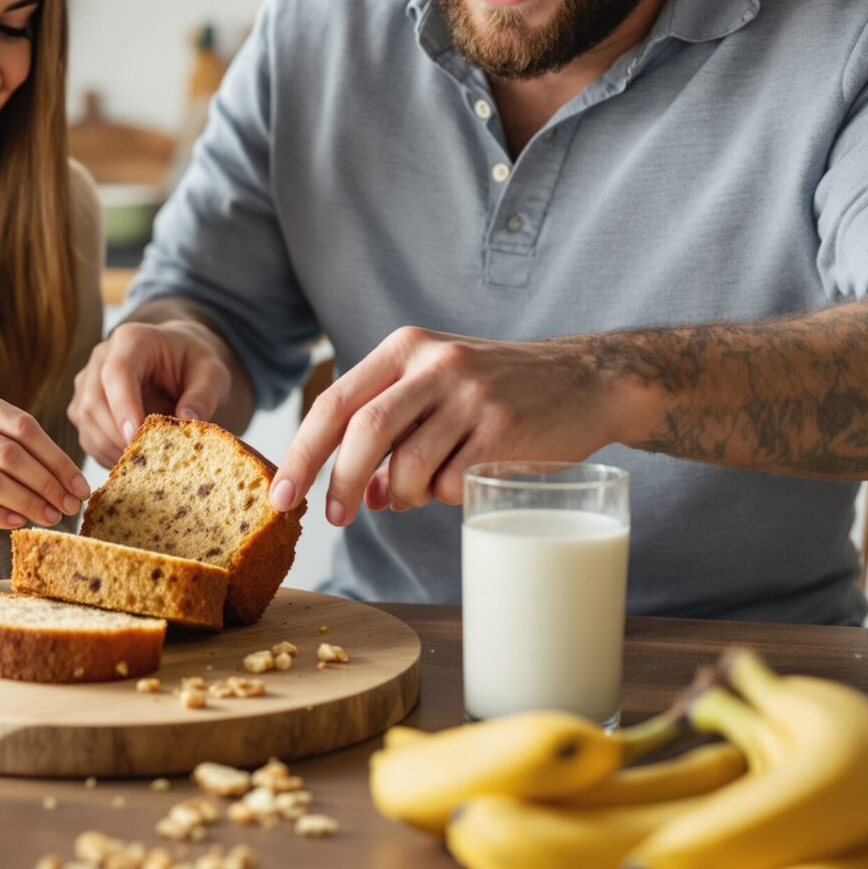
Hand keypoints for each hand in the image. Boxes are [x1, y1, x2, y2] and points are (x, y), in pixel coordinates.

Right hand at [0, 378, 88, 530]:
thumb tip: (60, 471)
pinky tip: (17, 523)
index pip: (22, 426)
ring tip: (49, 517)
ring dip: (28, 503)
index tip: (79, 483)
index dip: (57, 458)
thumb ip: (0, 433)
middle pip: (10, 455)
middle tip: (70, 506)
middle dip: (48, 484)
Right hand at [69, 319, 235, 466]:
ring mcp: (87, 382)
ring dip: (111, 448)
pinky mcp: (83, 405)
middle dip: (117, 435)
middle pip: (94, 400)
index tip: (135, 437)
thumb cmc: (192, 363)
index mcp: (132, 340)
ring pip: (86, 421)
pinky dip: (106, 453)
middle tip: (147, 459)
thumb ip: (204, 395)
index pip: (117, 373)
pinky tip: (133, 460)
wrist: (175, 360)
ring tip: (144, 462)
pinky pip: (87, 434)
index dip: (123, 406)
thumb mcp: (212, 373)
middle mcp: (101, 357)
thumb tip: (188, 421)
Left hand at [270, 327, 628, 524]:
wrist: (586, 381)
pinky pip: (452, 483)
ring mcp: (472, 395)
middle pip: (363, 432)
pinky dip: (445, 497)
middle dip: (340, 484)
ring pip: (409, 466)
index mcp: (404, 349)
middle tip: (335, 519)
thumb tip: (362, 498)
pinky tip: (464, 479)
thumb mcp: (435, 391)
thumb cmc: (497, 393)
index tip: (282, 496)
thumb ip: (390, 433)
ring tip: (418, 493)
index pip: (334, 403)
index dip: (302, 454)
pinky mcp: (505, 428)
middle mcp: (434, 364)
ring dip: (404, 496)